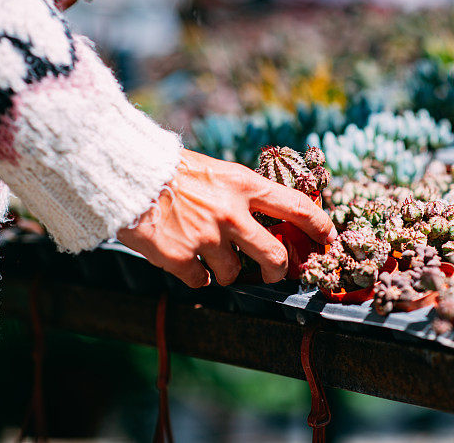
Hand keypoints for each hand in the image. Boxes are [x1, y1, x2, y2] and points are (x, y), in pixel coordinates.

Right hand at [117, 150, 336, 286]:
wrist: (125, 174)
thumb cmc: (171, 170)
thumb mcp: (217, 171)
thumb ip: (243, 194)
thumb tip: (269, 220)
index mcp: (244, 186)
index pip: (296, 207)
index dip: (319, 226)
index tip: (328, 239)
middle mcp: (231, 213)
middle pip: (274, 257)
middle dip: (278, 271)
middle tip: (274, 273)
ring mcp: (206, 238)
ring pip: (233, 274)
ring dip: (224, 271)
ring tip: (206, 254)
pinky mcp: (180, 258)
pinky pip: (200, 282)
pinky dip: (195, 276)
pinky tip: (183, 259)